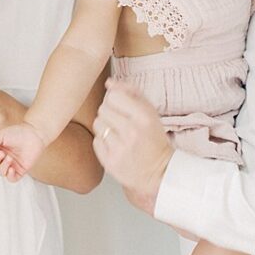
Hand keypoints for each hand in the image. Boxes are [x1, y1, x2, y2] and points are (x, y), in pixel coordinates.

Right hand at [0, 122, 45, 181]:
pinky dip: (9, 175)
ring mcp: (11, 164)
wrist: (33, 134)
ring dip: (3, 166)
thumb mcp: (0, 135)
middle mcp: (3, 157)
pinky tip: (12, 168)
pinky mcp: (20, 170)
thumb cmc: (18, 132)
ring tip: (10, 157)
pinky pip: (11, 178)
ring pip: (0, 172)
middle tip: (2, 153)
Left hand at [92, 79, 173, 215]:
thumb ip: (131, 92)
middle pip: (103, 109)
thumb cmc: (153, 139)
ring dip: (105, 126)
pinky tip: (115, 145)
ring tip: (118, 133)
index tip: (122, 107)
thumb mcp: (150, 111)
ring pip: (97, 124)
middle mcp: (131, 132)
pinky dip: (103, 142)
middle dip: (110, 113)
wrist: (159, 172)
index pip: (113, 96)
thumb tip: (109, 82)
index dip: (115, 100)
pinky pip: (96, 141)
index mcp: (144, 117)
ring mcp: (120, 148)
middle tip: (121, 122)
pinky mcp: (110, 162)